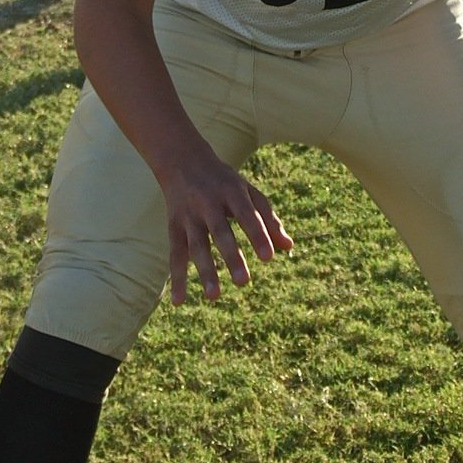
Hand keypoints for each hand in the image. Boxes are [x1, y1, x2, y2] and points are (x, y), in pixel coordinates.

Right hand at [160, 150, 293, 304]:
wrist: (182, 161)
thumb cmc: (224, 182)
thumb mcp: (248, 192)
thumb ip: (268, 219)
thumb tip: (288, 248)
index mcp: (232, 192)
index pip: (247, 214)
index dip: (258, 235)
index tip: (269, 257)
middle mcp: (208, 203)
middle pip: (220, 231)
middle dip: (231, 256)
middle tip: (244, 282)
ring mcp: (189, 216)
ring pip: (196, 245)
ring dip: (205, 271)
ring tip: (215, 296)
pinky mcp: (174, 227)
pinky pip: (175, 255)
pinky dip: (176, 278)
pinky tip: (179, 302)